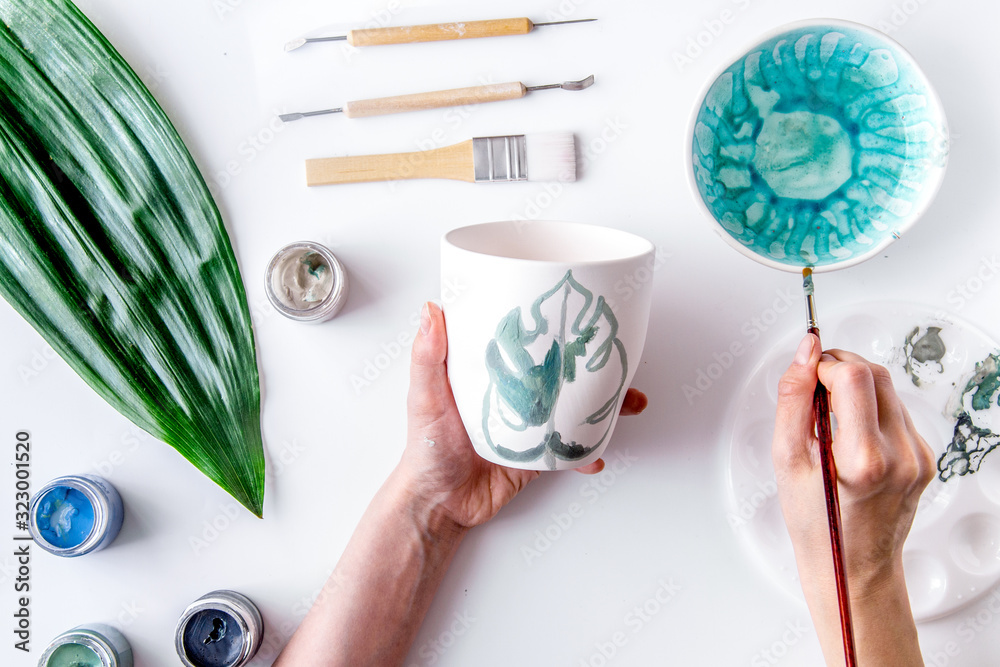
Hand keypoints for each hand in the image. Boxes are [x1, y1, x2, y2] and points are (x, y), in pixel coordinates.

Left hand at [396, 302, 646, 529]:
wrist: (439, 503)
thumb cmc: (426, 448)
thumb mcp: (424, 398)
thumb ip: (427, 357)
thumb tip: (430, 310)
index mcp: (490, 373)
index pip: (523, 341)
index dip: (549, 324)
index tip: (576, 310)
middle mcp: (515, 394)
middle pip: (561, 371)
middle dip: (594, 364)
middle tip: (619, 357)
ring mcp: (531, 424)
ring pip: (575, 407)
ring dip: (605, 405)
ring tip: (629, 403)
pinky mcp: (539, 455)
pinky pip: (571, 450)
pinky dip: (588, 453)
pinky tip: (596, 456)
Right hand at [772, 334, 933, 664]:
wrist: (853, 566)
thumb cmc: (816, 523)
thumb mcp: (787, 459)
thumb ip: (794, 399)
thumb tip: (805, 354)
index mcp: (865, 460)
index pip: (853, 376)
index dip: (824, 364)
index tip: (805, 371)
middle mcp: (901, 456)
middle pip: (875, 374)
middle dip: (839, 367)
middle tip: (812, 386)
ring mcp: (919, 457)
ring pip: (888, 389)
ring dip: (855, 386)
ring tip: (827, 415)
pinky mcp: (925, 457)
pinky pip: (897, 412)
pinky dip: (870, 408)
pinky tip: (849, 433)